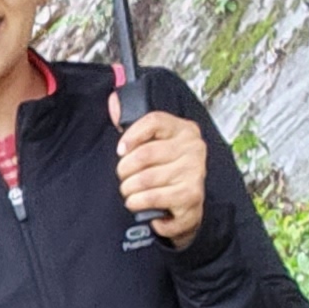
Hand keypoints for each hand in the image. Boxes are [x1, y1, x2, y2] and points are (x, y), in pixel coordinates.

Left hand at [114, 109, 208, 245]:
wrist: (186, 205)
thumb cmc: (166, 171)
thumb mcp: (153, 144)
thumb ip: (133, 125)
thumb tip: (113, 102)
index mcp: (184, 130)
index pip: (153, 121)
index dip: (131, 136)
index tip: (121, 150)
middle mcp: (193, 148)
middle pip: (143, 155)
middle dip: (124, 172)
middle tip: (124, 179)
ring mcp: (194, 172)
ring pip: (144, 180)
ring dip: (129, 191)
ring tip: (131, 194)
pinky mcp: (191, 197)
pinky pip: (152, 199)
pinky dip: (139, 205)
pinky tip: (142, 206)